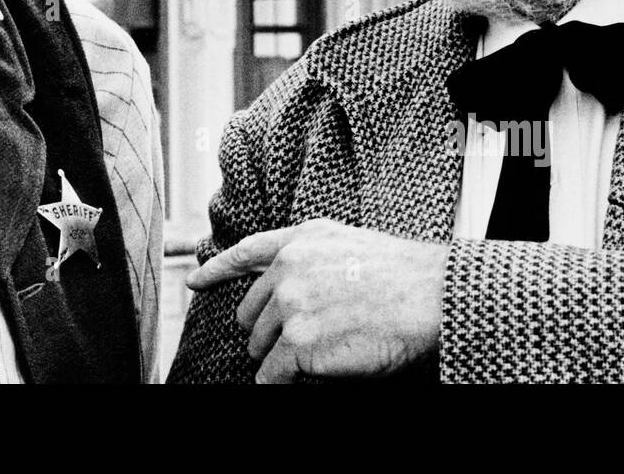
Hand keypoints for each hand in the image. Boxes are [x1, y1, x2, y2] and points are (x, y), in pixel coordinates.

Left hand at [186, 218, 447, 382]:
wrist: (430, 295)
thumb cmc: (399, 274)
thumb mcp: (344, 241)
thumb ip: (306, 252)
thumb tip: (279, 278)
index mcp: (298, 241)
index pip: (244, 253)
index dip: (216, 270)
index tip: (194, 282)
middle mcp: (287, 269)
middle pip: (251, 314)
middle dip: (271, 330)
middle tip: (310, 336)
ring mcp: (290, 306)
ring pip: (260, 346)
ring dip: (282, 356)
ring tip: (323, 349)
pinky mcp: (298, 344)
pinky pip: (272, 376)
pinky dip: (284, 382)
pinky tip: (306, 377)